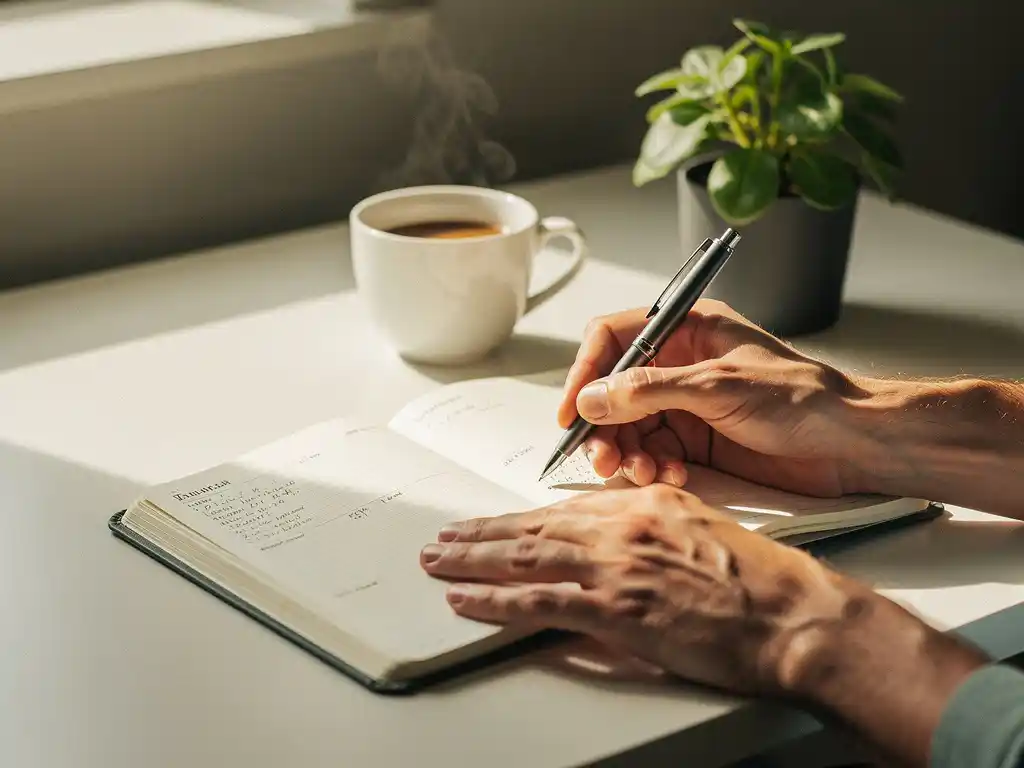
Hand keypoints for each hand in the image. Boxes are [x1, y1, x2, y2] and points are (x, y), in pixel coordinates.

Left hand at [421, 484, 858, 694]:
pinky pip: (538, 602)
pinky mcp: (616, 608)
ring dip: (473, 558)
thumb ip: (657, 530)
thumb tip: (626, 546)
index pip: (568, 507)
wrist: (797, 616)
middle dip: (483, 533)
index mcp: (648, 502)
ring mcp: (617, 565)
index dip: (525, 518)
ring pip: (525, 556)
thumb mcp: (705, 531)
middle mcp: (625, 525)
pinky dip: (494, 600)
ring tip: (439, 559)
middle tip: (446, 537)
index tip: (499, 525)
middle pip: (535, 526)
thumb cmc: (765, 582)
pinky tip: (465, 598)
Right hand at [559, 300, 873, 496]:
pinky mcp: (698, 440)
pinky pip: (654, 452)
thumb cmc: (801, 398)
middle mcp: (680, 363)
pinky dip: (653, 467)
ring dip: (626, 452)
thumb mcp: (717, 386)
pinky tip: (668, 476)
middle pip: (614, 390)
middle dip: (604, 425)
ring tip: (638, 473)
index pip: (612, 339)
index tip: (571, 411)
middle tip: (603, 458)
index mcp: (686, 329)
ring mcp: (687, 403)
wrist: (851, 444)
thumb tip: (591, 398)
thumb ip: (648, 391)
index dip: (585, 373)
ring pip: (630, 426)